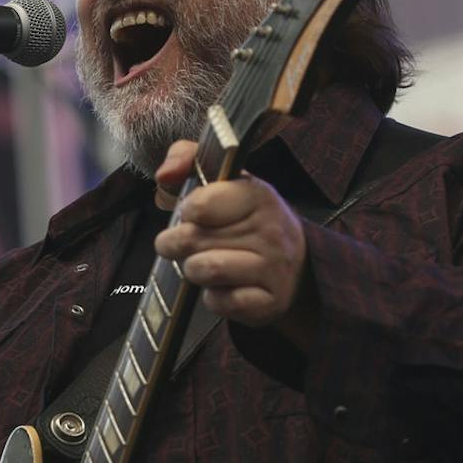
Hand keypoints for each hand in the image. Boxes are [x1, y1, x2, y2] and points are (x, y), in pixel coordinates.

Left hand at [154, 141, 314, 344]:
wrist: (297, 264)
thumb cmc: (245, 219)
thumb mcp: (221, 179)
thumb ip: (187, 159)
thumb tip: (165, 174)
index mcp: (258, 194)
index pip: (199, 206)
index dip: (187, 213)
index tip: (195, 215)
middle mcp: (271, 230)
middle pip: (192, 240)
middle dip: (179, 245)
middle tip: (186, 244)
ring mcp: (274, 268)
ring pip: (204, 270)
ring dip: (193, 270)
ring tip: (203, 263)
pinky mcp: (270, 301)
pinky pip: (220, 302)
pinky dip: (213, 298)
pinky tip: (224, 287)